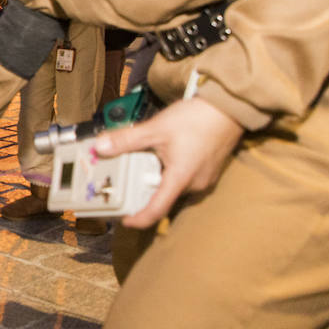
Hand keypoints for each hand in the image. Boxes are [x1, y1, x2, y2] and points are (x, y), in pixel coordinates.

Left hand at [94, 97, 244, 229]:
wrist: (229, 108)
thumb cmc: (197, 118)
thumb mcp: (156, 128)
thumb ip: (126, 140)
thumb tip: (100, 147)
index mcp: (181, 179)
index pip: (157, 210)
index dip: (138, 219)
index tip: (124, 220)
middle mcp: (194, 185)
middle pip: (163, 197)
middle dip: (143, 190)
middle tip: (124, 180)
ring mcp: (204, 179)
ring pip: (173, 187)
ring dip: (156, 179)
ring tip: (141, 163)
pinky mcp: (208, 172)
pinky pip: (184, 179)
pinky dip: (170, 173)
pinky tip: (162, 157)